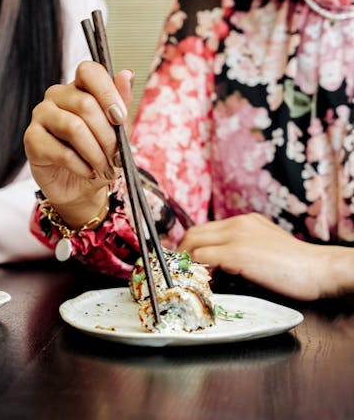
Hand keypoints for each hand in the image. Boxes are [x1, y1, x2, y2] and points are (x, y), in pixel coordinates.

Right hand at [24, 62, 133, 226]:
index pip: (89, 71)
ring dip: (95, 153)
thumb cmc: (99, 155)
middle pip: (86, 104)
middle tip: (117, 158)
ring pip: (73, 128)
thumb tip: (127, 74)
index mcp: (79, 87)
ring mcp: (41, 115)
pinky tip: (88, 172)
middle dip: (108, 136)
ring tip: (104, 168)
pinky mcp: (31, 139)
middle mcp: (56, 96)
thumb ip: (122, 103)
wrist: (80, 188)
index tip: (120, 118)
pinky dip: (81, 166)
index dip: (107, 93)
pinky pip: (61, 151)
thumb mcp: (118, 132)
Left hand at [178, 213, 348, 299]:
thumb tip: (218, 267)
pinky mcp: (236, 253)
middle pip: (194, 233)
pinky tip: (199, 280)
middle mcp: (238, 223)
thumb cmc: (298, 267)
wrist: (321, 270)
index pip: (206, 229)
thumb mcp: (265, 250)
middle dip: (183, 252)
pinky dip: (195, 268)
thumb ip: (242, 251)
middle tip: (180, 271)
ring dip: (186, 261)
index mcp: (245, 222)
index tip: (187, 261)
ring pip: (194, 243)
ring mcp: (236, 236)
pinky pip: (203, 258)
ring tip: (187, 277)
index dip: (192, 246)